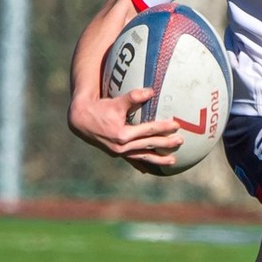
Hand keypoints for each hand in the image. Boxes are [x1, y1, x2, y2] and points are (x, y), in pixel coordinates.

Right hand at [68, 86, 182, 170]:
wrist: (80, 120)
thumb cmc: (99, 107)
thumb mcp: (116, 101)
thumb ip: (133, 97)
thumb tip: (151, 91)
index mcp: (122, 134)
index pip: (148, 131)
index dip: (163, 128)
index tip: (176, 125)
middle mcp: (121, 146)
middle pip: (148, 145)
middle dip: (166, 144)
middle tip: (181, 141)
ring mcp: (119, 152)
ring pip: (142, 156)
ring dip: (158, 159)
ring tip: (173, 161)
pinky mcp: (116, 154)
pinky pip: (132, 160)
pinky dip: (141, 164)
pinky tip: (149, 170)